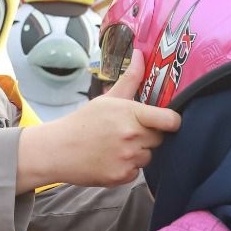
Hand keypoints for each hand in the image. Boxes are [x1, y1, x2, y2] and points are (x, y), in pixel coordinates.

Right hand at [17, 52, 179, 190]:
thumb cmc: (84, 122)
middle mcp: (132, 137)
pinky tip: (110, 159)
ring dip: (137, 153)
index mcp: (131, 114)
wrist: (58, 150)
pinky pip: (136, 172)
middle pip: (159, 139)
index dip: (172, 121)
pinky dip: (127, 168)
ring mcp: (127, 158)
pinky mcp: (122, 177)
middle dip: (148, 136)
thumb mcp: (108, 99)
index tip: (166, 121)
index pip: (170, 120)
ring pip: (148, 156)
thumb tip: (139, 54)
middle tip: (127, 132)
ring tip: (115, 146)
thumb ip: (131, 79)